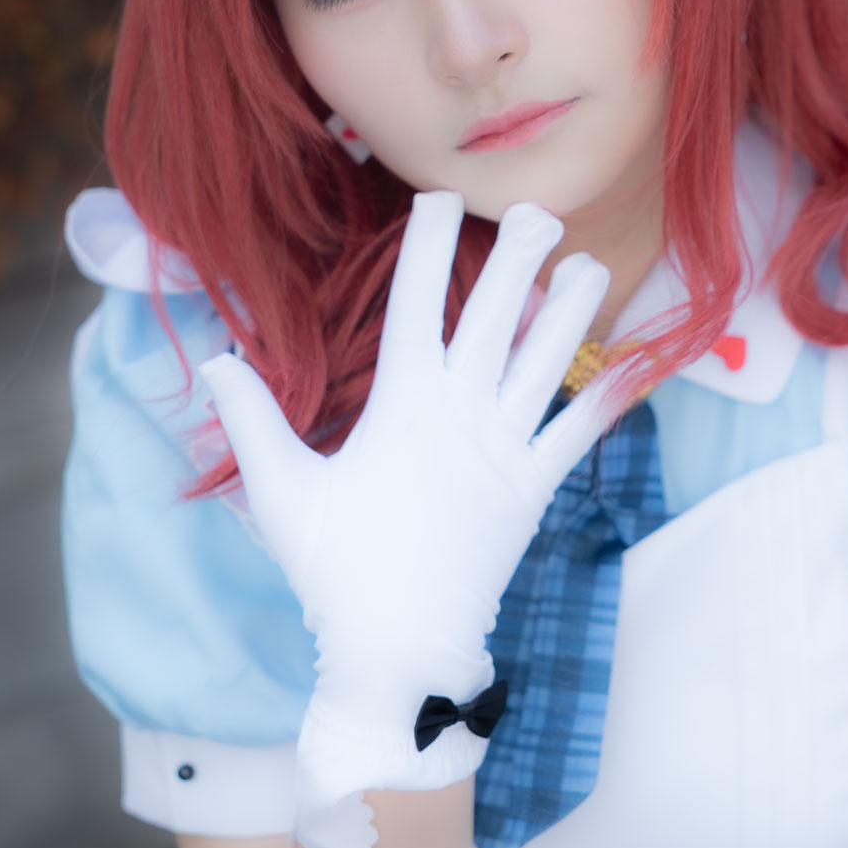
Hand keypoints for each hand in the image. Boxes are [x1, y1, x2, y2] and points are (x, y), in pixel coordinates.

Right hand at [200, 193, 618, 847]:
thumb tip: (217, 359)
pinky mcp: (534, 491)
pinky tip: (630, 369)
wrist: (402, 649)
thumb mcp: (280, 491)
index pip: (415, 304)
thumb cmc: (334, 570)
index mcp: (402, 405)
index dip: (427, 246)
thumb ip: (252, 420)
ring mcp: (505, 452)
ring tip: (589, 265)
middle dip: (516, 257)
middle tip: (537, 208)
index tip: (436, 199)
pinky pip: (576, 437)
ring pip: (547, 365)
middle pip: (495, 317)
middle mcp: (462, 415)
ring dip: (570, 313)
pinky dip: (604, 402)